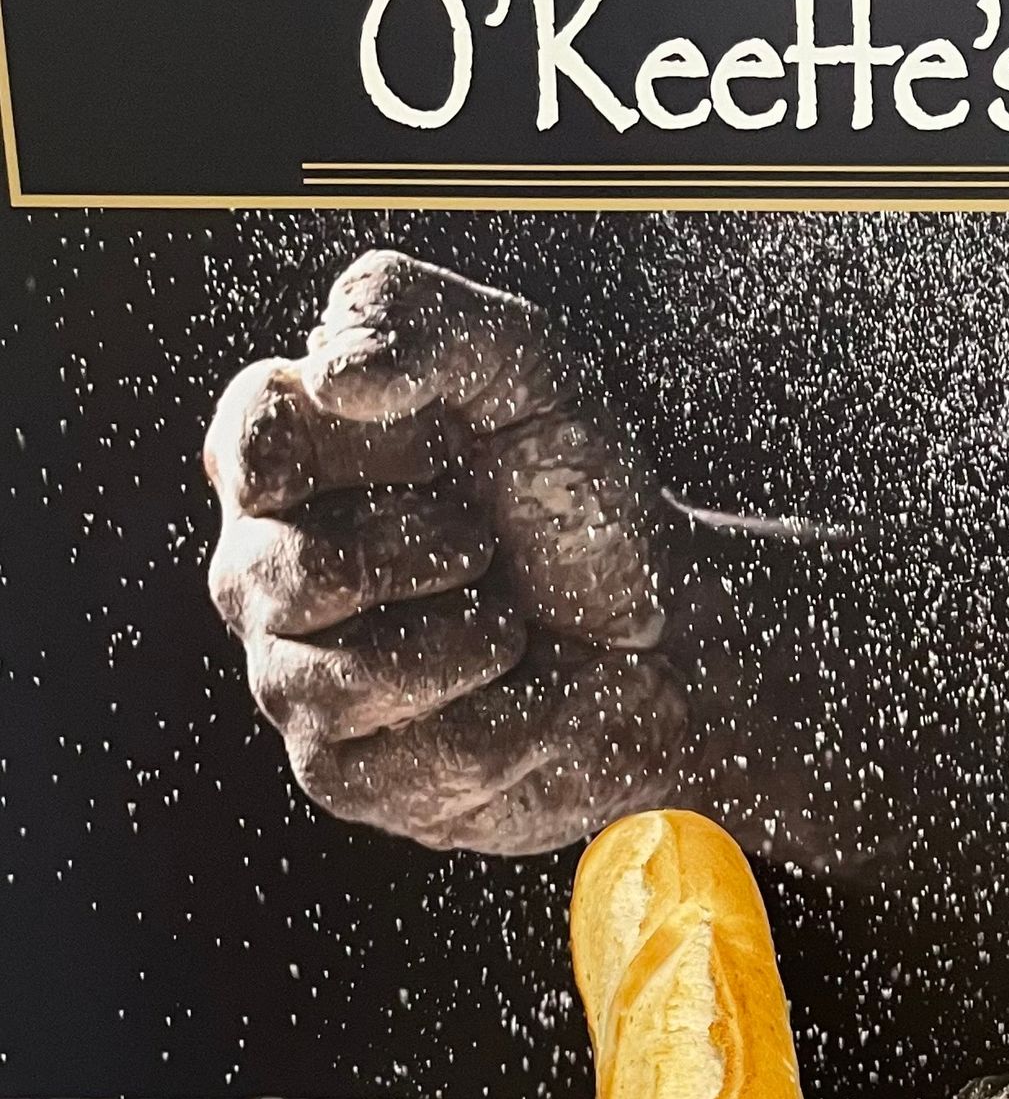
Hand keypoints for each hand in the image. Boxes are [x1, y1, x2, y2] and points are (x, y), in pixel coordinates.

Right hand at [205, 250, 684, 853]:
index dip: (357, 452)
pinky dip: (513, 722)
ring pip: (344, 683)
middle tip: (492, 545)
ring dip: (478, 645)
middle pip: (293, 577)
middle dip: (436, 556)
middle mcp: (265, 573)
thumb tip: (331, 373)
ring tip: (516, 624)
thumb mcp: (525, 373)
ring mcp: (295, 682)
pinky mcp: (348, 778)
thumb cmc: (578, 502)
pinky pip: (416, 761)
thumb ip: (420, 320)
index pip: (251, 441)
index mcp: (288, 462)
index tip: (442, 448)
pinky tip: (536, 695)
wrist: (667, 640)